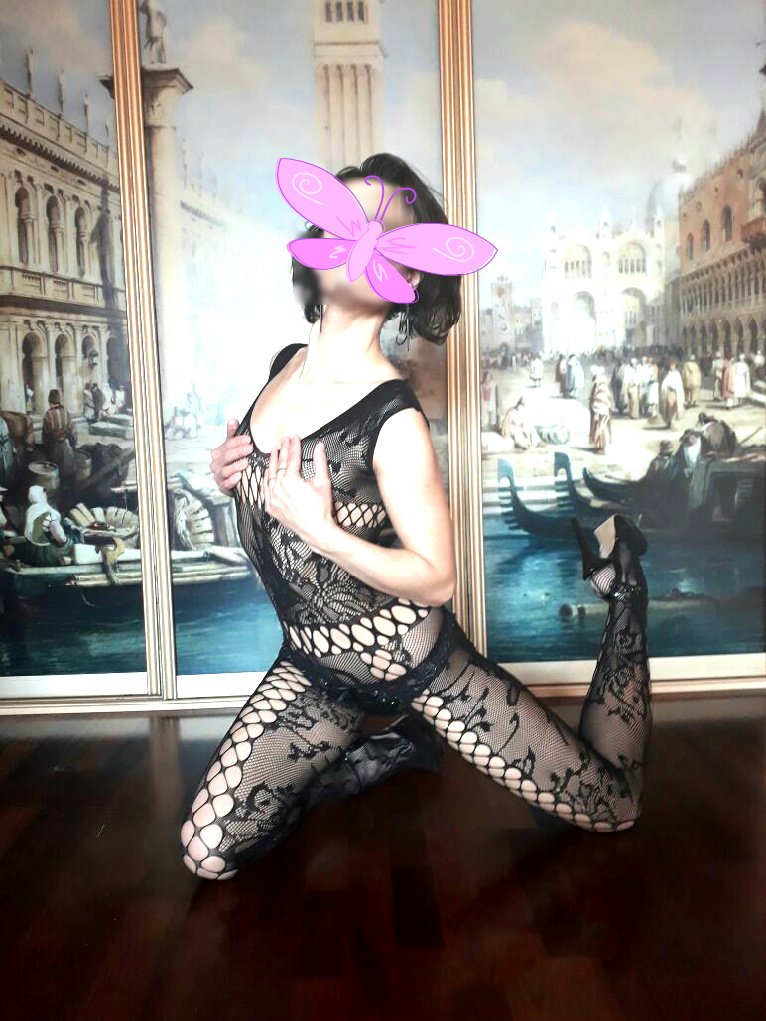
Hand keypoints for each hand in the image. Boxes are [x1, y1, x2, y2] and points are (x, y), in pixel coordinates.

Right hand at [210, 419, 252, 495]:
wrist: (237, 482)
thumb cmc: (235, 461)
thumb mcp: (234, 447)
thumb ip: (232, 434)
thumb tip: (232, 420)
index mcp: (217, 453)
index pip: (227, 445)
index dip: (237, 442)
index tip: (249, 439)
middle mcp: (215, 464)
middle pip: (226, 457)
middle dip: (238, 452)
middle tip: (251, 448)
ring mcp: (218, 476)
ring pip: (224, 470)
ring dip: (235, 466)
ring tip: (246, 463)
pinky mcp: (222, 487)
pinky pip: (225, 484)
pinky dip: (231, 481)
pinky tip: (239, 476)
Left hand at [264, 435, 337, 551]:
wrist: (315, 530)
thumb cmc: (320, 508)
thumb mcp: (322, 482)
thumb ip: (320, 462)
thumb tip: (320, 447)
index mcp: (291, 480)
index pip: (292, 458)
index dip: (293, 446)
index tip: (294, 437)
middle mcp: (278, 488)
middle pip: (279, 464)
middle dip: (282, 450)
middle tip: (283, 440)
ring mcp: (272, 498)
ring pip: (269, 475)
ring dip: (272, 462)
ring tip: (274, 452)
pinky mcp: (270, 507)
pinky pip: (264, 489)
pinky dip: (266, 479)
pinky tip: (267, 472)